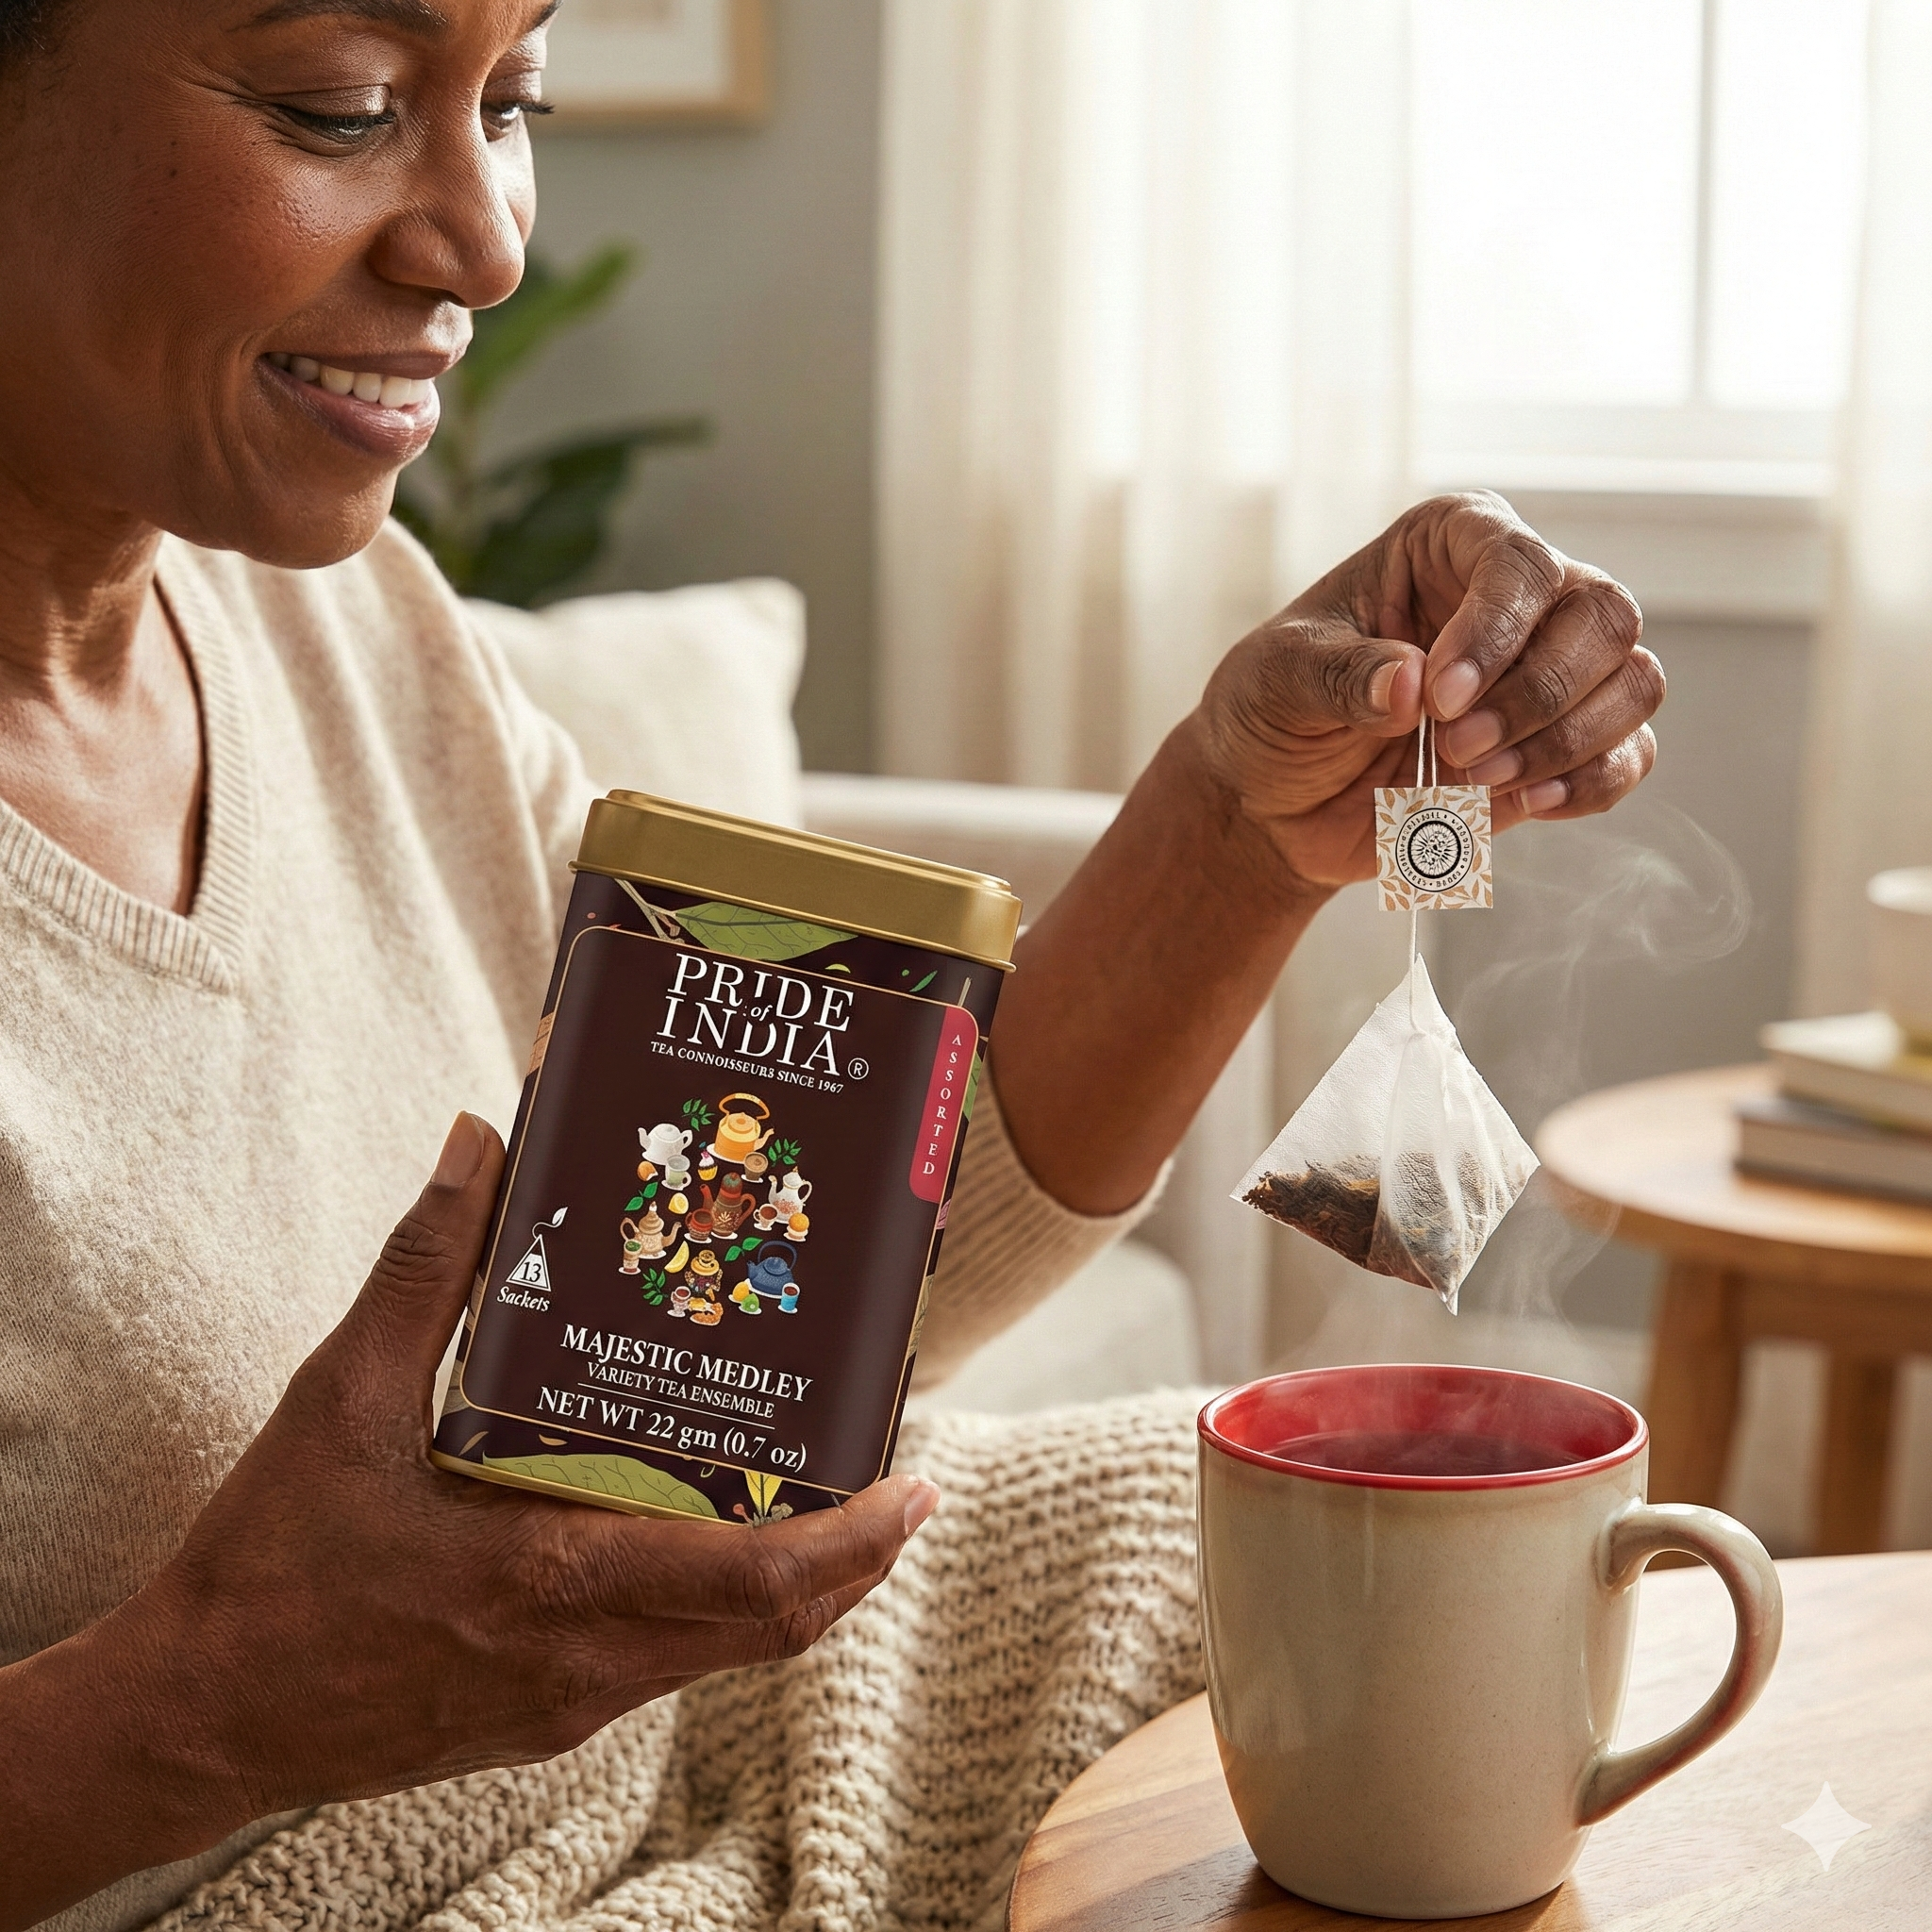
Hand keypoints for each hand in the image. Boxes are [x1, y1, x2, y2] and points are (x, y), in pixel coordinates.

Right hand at [0, 1115, 933, 1926]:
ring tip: (820, 1495)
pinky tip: (697, 1540)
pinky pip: (667, 1666)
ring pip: (727, 1654)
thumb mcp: (338, 1398)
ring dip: (793, 1584)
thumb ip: (423, 1267)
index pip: (760, 1585)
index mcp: (556, 1581)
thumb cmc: (268, 1567)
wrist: (191, 1719)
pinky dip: (717, 1608)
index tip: (917, 1485)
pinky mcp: (537, 1721)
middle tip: (896, 1479)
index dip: (858, 1541)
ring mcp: (567, 1704)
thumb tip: (478, 1142)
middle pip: (773, 1629)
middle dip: (855, 1559)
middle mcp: (585, 1661)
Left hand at [1192, 491, 1663, 889]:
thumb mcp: (1277, 680)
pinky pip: (1628, 754)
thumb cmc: (1272, 712)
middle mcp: (1516, 597)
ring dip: (1566, 740)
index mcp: (1448, 546)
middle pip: (1603, 616)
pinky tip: (1525, 803)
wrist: (1272, 801)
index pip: (1520, 563)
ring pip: (1633, 681)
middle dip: (1540, 691)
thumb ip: (1340, 677)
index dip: (1495, 633)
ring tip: (1477, 779)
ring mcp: (1548, 670)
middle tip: (1457, 744)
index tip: (1438, 699)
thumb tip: (1408, 684)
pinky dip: (1590, 783)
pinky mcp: (1560, 745)